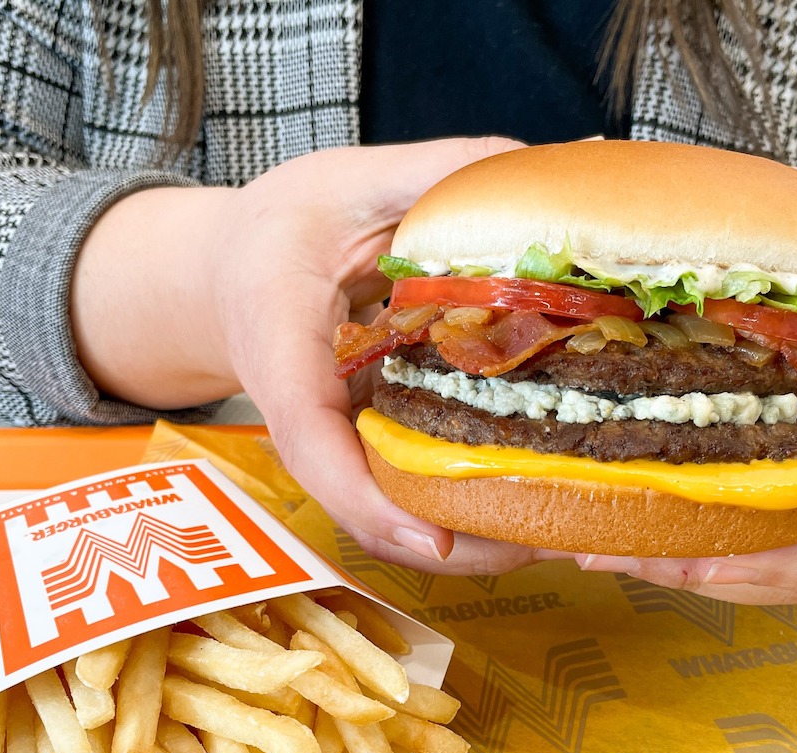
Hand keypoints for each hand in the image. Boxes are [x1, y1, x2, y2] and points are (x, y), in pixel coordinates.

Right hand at [72, 139, 538, 574]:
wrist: (232, 272)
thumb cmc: (280, 228)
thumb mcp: (348, 183)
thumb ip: (436, 173)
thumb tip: (542, 164)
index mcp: (283, 358)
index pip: (315, 449)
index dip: (375, 505)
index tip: (442, 540)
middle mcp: (308, 424)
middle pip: (371, 511)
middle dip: (457, 545)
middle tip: (551, 542)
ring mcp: (340, 446)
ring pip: (398, 517)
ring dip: (477, 540)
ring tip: (564, 533)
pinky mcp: (367, 448)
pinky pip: (413, 493)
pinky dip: (471, 505)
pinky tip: (540, 495)